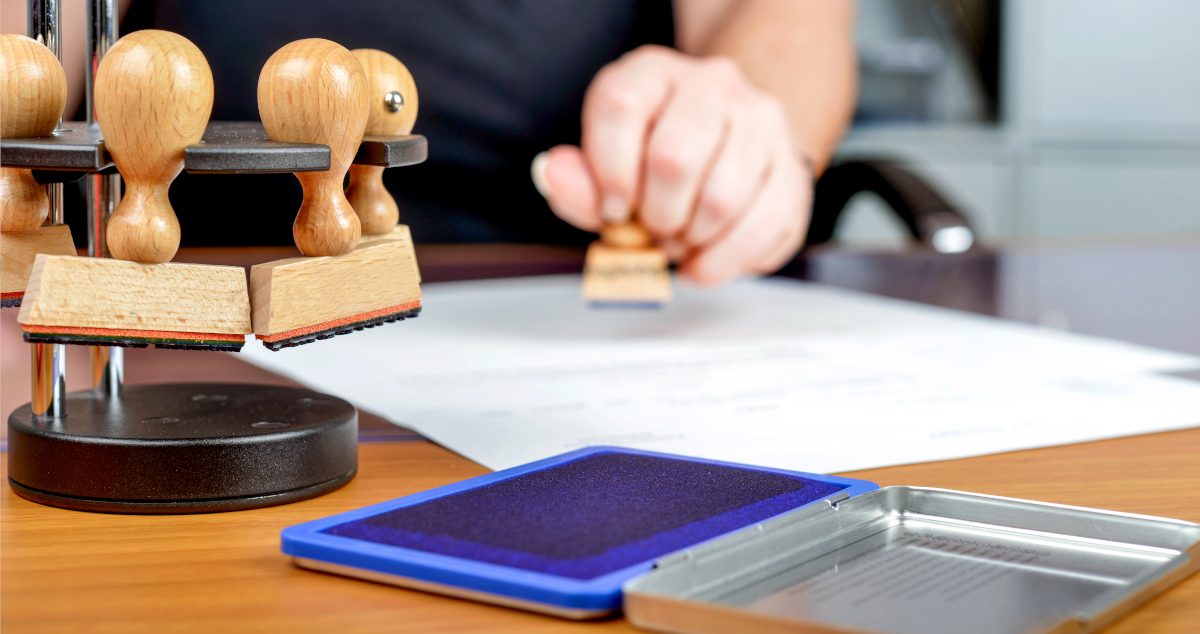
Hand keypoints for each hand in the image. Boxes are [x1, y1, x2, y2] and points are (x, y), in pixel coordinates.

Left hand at [532, 45, 811, 285]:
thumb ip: (577, 183)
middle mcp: (711, 84)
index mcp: (652, 73)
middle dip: (656, 215)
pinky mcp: (791, 165)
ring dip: (692, 239)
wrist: (731, 152)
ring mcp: (759, 120)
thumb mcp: (607, 173)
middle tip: (654, 229)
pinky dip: (724, 261)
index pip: (620, 107)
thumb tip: (555, 175)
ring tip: (682, 241)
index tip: (614, 210)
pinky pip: (759, 227)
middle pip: (674, 157)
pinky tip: (706, 262)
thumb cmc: (657, 167)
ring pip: (721, 197)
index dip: (609, 173)